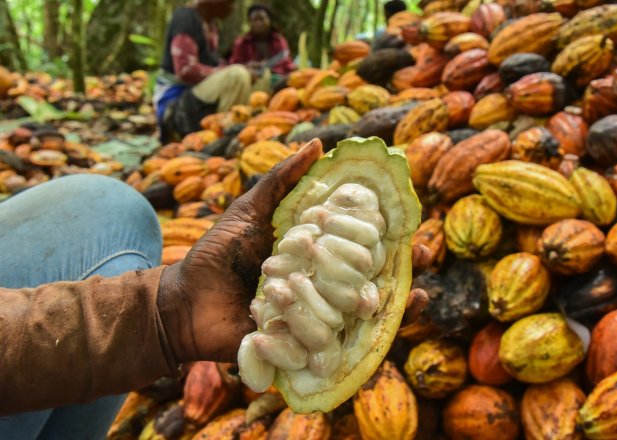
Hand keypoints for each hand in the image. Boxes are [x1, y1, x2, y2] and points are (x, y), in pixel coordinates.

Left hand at [157, 138, 427, 362]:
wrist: (184, 302)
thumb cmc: (216, 254)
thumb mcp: (250, 211)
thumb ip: (282, 181)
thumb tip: (318, 144)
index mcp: (312, 256)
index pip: (354, 246)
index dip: (384, 236)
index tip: (410, 225)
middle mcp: (317, 286)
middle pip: (366, 280)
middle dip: (400, 271)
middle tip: (425, 257)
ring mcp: (311, 317)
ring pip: (358, 312)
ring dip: (388, 302)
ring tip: (417, 294)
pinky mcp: (300, 345)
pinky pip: (334, 343)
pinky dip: (359, 339)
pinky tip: (378, 323)